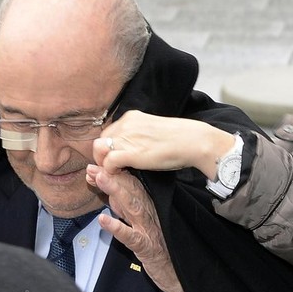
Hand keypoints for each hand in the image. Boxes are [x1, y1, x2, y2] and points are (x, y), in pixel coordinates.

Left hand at [86, 164, 187, 291]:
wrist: (182, 273)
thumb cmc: (164, 249)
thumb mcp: (145, 226)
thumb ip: (129, 211)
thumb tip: (111, 194)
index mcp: (151, 208)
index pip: (133, 185)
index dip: (115, 173)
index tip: (98, 163)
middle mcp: (152, 215)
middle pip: (132, 190)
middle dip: (112, 176)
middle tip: (93, 166)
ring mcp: (150, 231)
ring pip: (132, 207)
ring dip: (115, 191)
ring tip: (100, 178)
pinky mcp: (147, 248)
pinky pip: (131, 237)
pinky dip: (118, 228)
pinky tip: (103, 220)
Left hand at [93, 110, 235, 180]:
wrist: (193, 141)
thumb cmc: (181, 138)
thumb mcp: (155, 130)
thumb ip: (141, 135)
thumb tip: (138, 146)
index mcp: (132, 117)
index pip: (109, 132)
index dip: (110, 147)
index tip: (117, 157)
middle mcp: (125, 124)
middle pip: (100, 140)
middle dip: (103, 155)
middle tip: (114, 167)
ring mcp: (126, 138)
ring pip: (99, 150)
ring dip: (103, 162)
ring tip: (117, 171)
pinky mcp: (130, 153)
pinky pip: (108, 162)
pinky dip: (110, 170)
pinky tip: (121, 174)